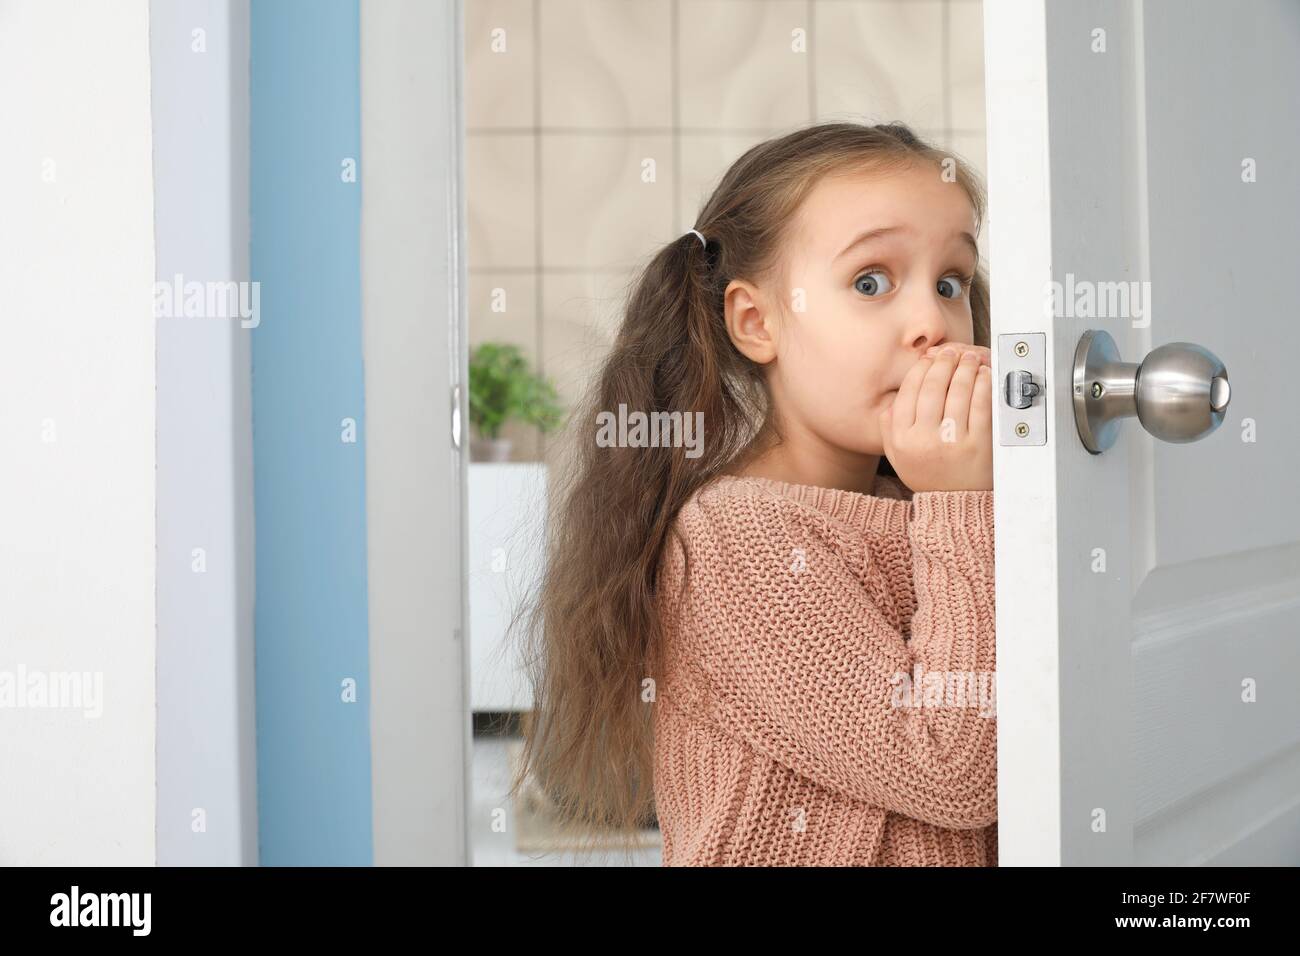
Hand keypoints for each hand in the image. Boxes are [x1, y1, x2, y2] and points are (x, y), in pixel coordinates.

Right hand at [878, 346, 992, 491]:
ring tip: (969, 358)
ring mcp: (952, 442)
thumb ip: (889, 427)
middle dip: (944, 362)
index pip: (909, 391)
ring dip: (965, 368)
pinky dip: (983, 384)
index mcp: (901, 439)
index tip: (930, 358)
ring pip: (957, 391)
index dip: (921, 369)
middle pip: (933, 387)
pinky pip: (980, 405)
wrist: (954, 505)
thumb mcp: (897, 455)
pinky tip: (983, 375)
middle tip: (952, 352)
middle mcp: (923, 440)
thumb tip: (893, 397)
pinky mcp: (978, 445)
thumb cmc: (928, 475)